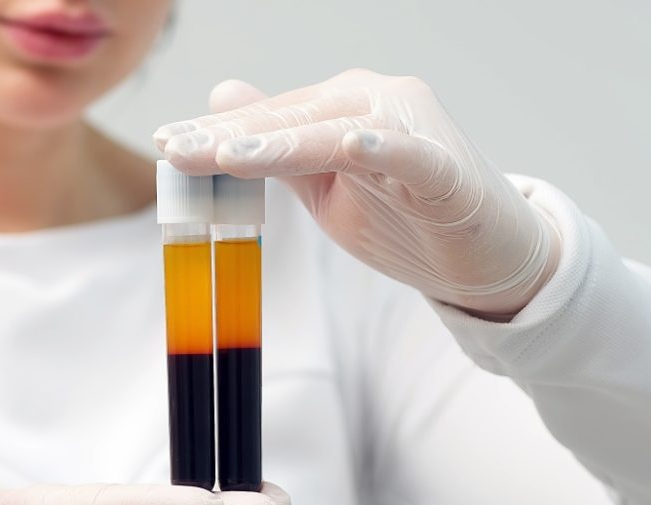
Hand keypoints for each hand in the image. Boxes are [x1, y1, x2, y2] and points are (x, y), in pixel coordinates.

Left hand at [154, 69, 560, 320]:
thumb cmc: (403, 218)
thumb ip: (277, 151)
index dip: (216, 133)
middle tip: (174, 148)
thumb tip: (222, 102)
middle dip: (231, 136)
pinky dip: (387, 149)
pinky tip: (355, 145)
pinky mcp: (446, 169)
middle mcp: (374, 105)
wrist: (485, 256)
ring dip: (283, 142)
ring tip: (229, 153)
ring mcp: (412, 131)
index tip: (165, 144)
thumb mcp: (324, 189)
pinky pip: (411, 156)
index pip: (269, 120)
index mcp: (340, 110)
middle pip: (293, 119)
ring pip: (337, 132)